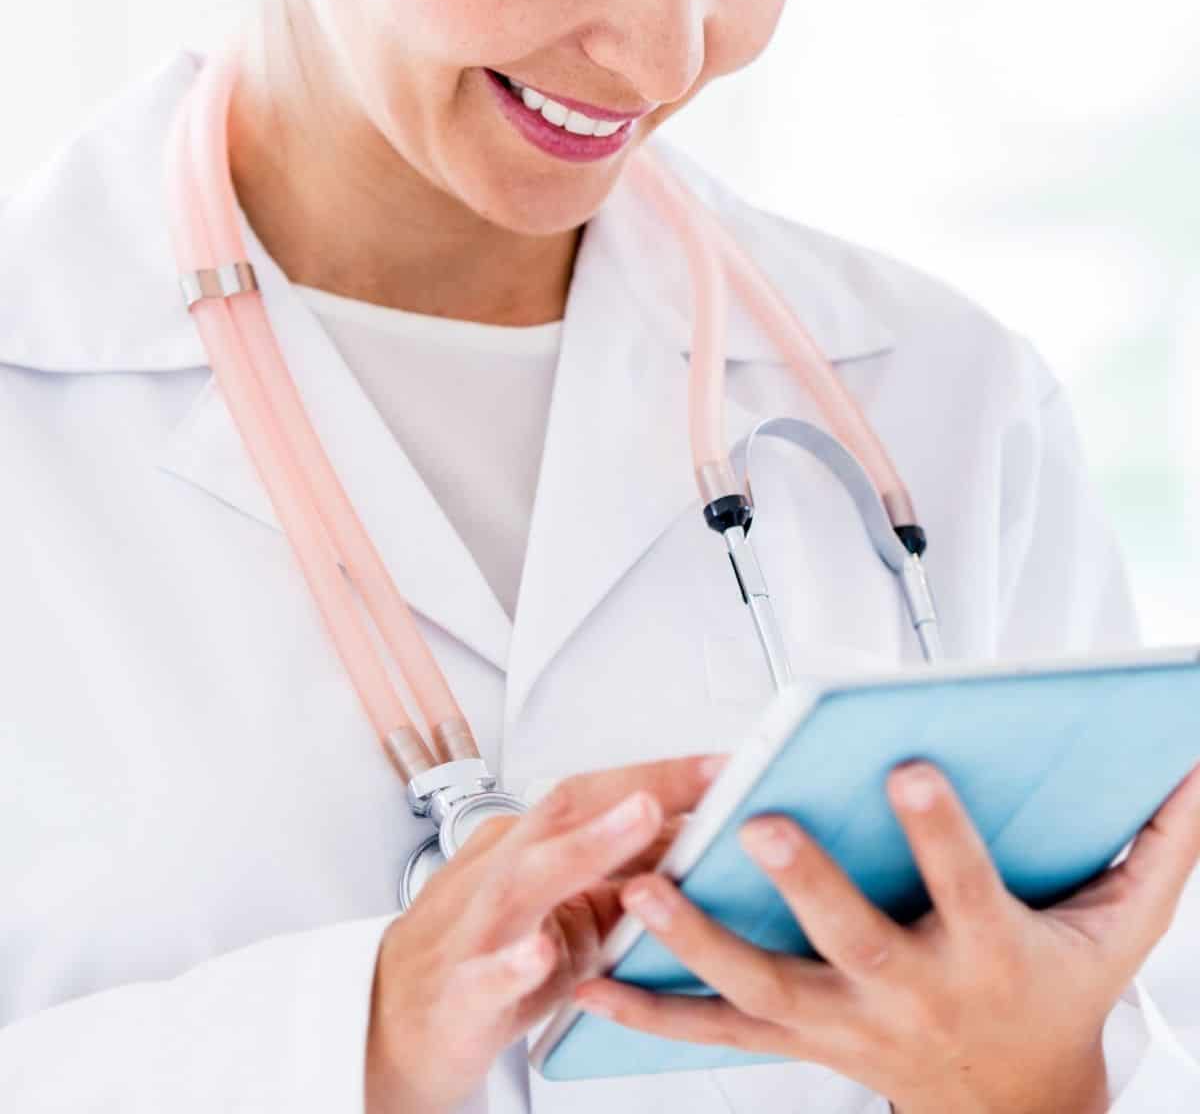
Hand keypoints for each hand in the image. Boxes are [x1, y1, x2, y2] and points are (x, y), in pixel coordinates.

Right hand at [364, 751, 725, 1113]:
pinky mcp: (463, 991)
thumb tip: (700, 847)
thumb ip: (618, 879)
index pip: (597, 792)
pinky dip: (515, 963)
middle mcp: (502, 871)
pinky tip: (543, 953)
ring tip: (641, 821)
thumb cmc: (479, 956)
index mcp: (525, 845)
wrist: (387, 1021)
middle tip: (709, 777)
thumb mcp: (559, 911)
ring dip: (590, 845)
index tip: (726, 764)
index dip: (662, 774)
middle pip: (568, 809)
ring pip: (530, 876)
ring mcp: (479, 928)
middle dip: (642, 787)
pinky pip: (488, 974)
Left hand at [571, 757, 1199, 1113]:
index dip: (941, 833)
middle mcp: (911, 995)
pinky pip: (715, 1032)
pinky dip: (652, 1010)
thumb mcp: (1124, 924)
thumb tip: (1193, 758)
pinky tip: (592, 981)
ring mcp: (845, 1027)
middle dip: (806, 886)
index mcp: (988, 953)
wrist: (1017, 1112)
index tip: (910, 767)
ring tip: (640, 889)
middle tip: (758, 822)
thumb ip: (1161, 840)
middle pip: (851, 942)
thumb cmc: (1060, 993)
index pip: (966, 888)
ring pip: (762, 989)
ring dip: (697, 942)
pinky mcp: (797, 1041)